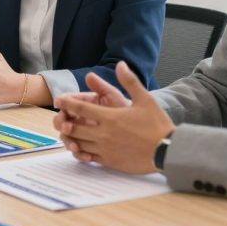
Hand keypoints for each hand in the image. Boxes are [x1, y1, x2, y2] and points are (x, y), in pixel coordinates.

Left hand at [53, 61, 173, 173]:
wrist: (168, 151)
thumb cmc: (157, 124)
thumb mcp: (145, 99)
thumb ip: (129, 81)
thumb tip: (120, 64)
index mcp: (110, 117)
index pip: (81, 108)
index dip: (66, 103)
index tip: (58, 100)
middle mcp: (104, 134)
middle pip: (74, 127)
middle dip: (64, 121)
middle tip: (60, 117)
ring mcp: (105, 149)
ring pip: (79, 144)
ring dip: (70, 137)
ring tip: (66, 132)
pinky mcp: (110, 162)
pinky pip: (88, 158)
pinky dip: (80, 153)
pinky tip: (79, 149)